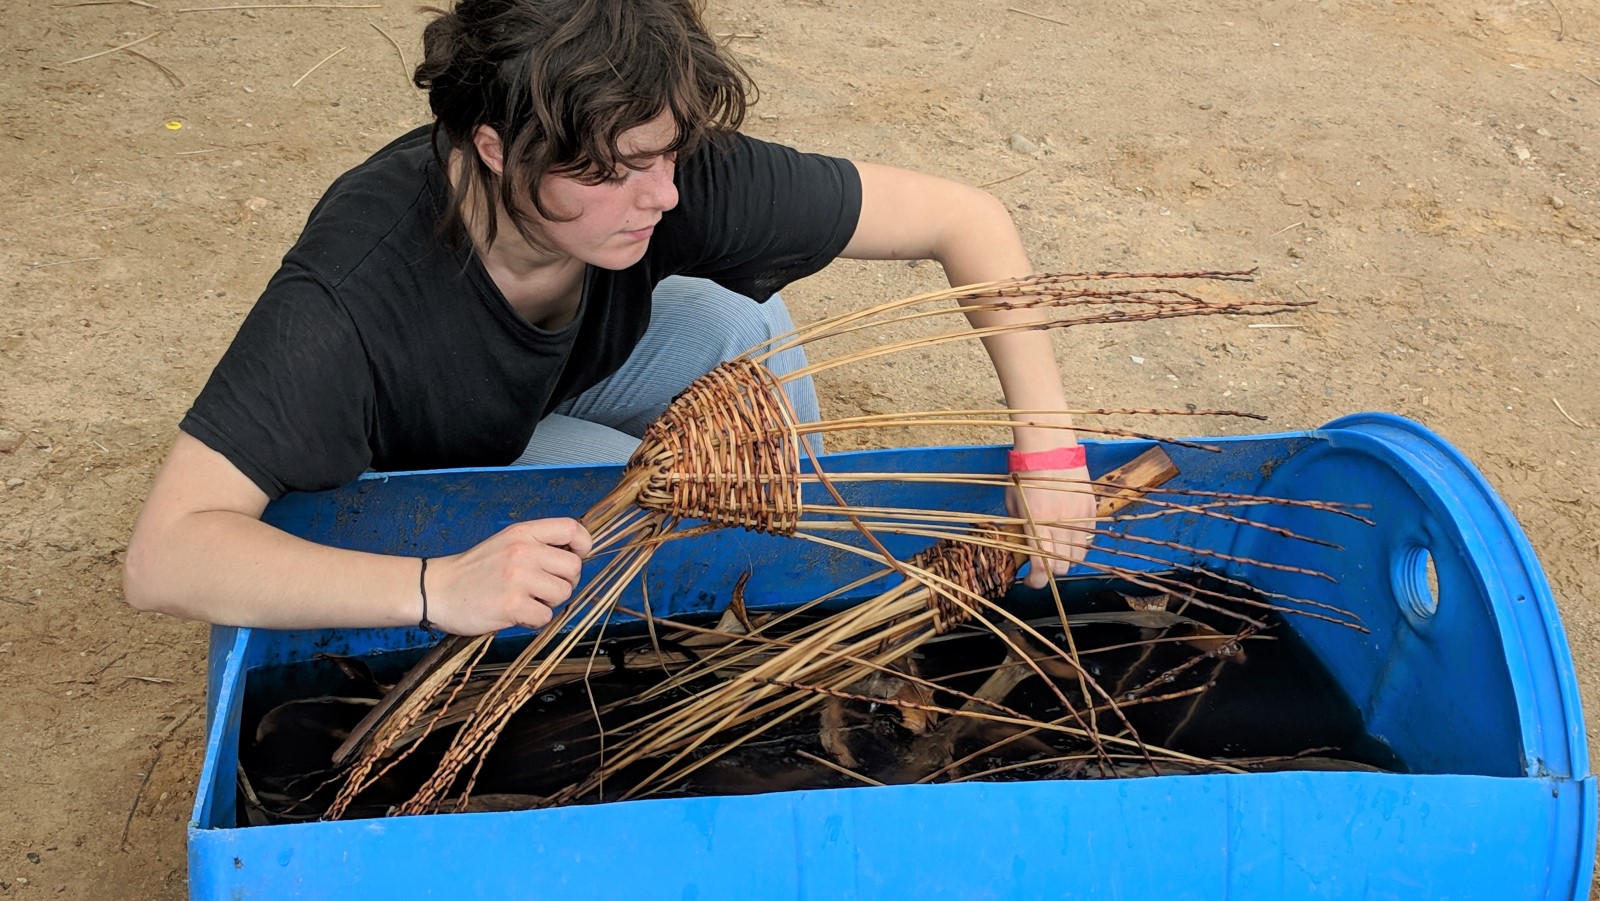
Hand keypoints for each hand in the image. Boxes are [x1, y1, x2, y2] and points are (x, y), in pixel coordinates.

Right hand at [424, 518, 593, 634]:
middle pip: (574, 567)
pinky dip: (534, 620)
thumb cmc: (475, 570)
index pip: (571, 528)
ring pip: (563, 594)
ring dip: (549, 603)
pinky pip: (545, 617)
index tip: (577, 556)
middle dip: (565, 582)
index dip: (583, 544)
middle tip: (543, 588)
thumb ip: (537, 544)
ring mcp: (518, 578)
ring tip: (525, 600)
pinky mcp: (511, 605)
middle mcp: (523, 551)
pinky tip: (515, 614)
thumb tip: (575, 556)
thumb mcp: (506, 542)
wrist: (437, 590)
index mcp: (523, 532)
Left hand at [1005, 465, 1095, 588]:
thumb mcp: (1013, 506)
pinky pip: (1088, 537)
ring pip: (1079, 555)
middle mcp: (1061, 522)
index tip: (1032, 581)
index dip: (1037, 580)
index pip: (1043, 565)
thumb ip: (1020, 532)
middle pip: (1063, 566)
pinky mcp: (1091, 510)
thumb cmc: (1025, 476)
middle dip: (1051, 571)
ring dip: (1066, 558)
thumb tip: (1023, 556)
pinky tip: (1066, 532)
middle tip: (1041, 563)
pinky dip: (1078, 542)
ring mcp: (1079, 516)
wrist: (1049, 449)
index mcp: (1038, 522)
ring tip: (1054, 547)